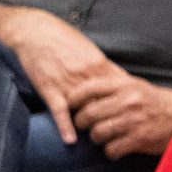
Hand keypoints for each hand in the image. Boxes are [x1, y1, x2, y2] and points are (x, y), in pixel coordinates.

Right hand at [0, 6, 123, 144]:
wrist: (35, 31)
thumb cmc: (63, 39)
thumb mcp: (90, 49)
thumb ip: (105, 67)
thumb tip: (122, 80)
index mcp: (99, 64)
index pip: (119, 88)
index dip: (127, 103)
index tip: (136, 115)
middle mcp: (86, 74)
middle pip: (105, 101)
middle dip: (114, 117)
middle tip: (123, 133)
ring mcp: (67, 82)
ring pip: (85, 107)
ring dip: (93, 124)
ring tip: (102, 141)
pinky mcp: (49, 88)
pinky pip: (59, 110)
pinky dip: (66, 125)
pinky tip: (71, 140)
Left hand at [64, 72, 171, 159]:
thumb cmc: (156, 101)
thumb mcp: (136, 85)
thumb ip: (111, 87)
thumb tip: (80, 94)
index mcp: (126, 85)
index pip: (88, 89)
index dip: (74, 99)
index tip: (71, 106)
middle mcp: (129, 101)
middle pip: (88, 114)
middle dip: (82, 123)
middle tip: (86, 126)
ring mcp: (134, 120)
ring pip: (97, 133)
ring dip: (96, 138)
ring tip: (103, 137)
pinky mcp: (139, 139)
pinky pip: (111, 149)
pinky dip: (111, 151)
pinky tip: (116, 148)